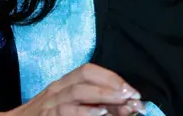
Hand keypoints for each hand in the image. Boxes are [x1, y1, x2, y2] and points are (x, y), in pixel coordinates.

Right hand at [8, 63, 146, 115]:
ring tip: (122, 104)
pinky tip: (100, 114)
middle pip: (86, 76)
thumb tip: (120, 106)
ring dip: (104, 96)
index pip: (89, 70)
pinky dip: (85, 112)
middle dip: (112, 84)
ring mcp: (50, 102)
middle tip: (132, 97)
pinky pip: (66, 110)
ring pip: (78, 90)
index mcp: (62, 83)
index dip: (112, 77)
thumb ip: (88, 104)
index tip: (131, 91)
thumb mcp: (64, 106)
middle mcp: (57, 89)